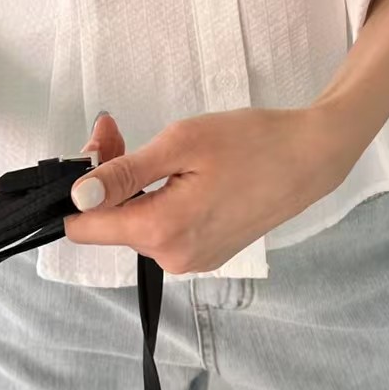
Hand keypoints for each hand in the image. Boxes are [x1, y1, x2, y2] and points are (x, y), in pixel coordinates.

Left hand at [64, 105, 348, 273]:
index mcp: (162, 232)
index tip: (99, 146)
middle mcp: (172, 258)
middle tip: (118, 129)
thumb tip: (77, 197)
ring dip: (134, 187)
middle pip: (110, 223)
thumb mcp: (182, 143)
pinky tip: (182, 172)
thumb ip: (123, 173)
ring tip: (161, 148)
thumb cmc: (253, 142)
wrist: (311, 158)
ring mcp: (191, 260)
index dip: (79, 186)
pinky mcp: (206, 253)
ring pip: (136, 224)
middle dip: (107, 178)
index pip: (84, 229)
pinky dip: (160, 199)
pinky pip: (164, 229)